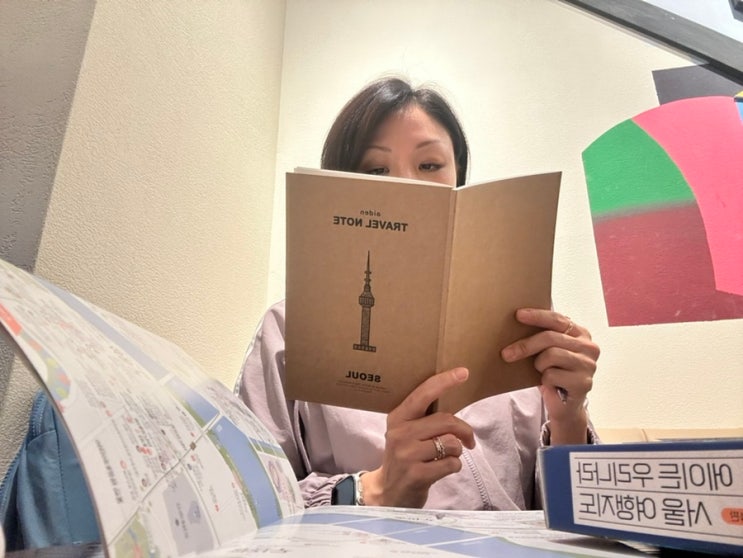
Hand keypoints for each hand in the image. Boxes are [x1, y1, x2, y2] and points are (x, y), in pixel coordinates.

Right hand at [361, 367, 474, 507]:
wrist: (387, 492)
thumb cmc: (404, 457)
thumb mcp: (406, 433)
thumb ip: (425, 419)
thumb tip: (456, 406)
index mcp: (397, 418)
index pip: (423, 394)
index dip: (444, 381)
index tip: (463, 372)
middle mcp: (400, 433)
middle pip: (446, 421)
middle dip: (464, 430)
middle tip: (469, 440)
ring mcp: (407, 455)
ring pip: (451, 443)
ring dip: (458, 451)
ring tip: (447, 456)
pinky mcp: (417, 475)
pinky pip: (452, 464)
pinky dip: (455, 466)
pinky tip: (443, 469)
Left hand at [501, 309, 599, 444]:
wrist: (565, 405)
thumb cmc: (554, 373)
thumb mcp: (550, 351)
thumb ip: (544, 336)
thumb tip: (517, 323)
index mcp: (581, 334)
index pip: (558, 319)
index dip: (537, 316)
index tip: (518, 315)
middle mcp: (589, 347)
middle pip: (551, 338)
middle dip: (525, 345)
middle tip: (506, 353)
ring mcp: (588, 365)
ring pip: (550, 355)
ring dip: (539, 365)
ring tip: (541, 371)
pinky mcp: (583, 383)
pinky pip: (552, 375)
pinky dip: (545, 380)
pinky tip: (551, 384)